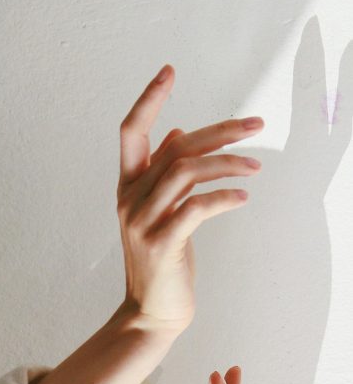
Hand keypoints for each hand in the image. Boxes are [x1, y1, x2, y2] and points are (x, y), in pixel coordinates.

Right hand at [116, 65, 263, 330]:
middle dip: (219, 132)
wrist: (152, 312)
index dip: (148, 99)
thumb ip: (163, 174)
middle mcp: (129, 200)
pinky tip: (242, 199)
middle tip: (255, 126)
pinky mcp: (162, 245)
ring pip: (186, 173)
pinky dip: (223, 198)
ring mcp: (142, 223)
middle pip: (176, 149)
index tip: (169, 71)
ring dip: (227, 165)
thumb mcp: (161, 212)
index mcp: (128, 187)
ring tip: (255, 167)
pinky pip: (195, 208)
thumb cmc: (162, 261)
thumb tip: (179, 135)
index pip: (130, 132)